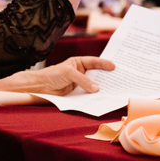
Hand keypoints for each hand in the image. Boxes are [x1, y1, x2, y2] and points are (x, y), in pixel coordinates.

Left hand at [0, 55, 114, 95]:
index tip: (114, 66)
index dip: (104, 64)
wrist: (40, 88)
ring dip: (102, 88)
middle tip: (119, 79)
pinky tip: (101, 99)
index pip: (94, 62)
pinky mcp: (77, 94)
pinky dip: (94, 97)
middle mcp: (80, 73)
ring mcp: (79, 84)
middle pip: (96, 74)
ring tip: (114, 90)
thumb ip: (83, 80)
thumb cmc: (51, 75)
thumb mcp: (69, 73)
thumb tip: (96, 89)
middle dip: (107, 77)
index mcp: (78, 63)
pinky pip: (88, 95)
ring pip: (93, 85)